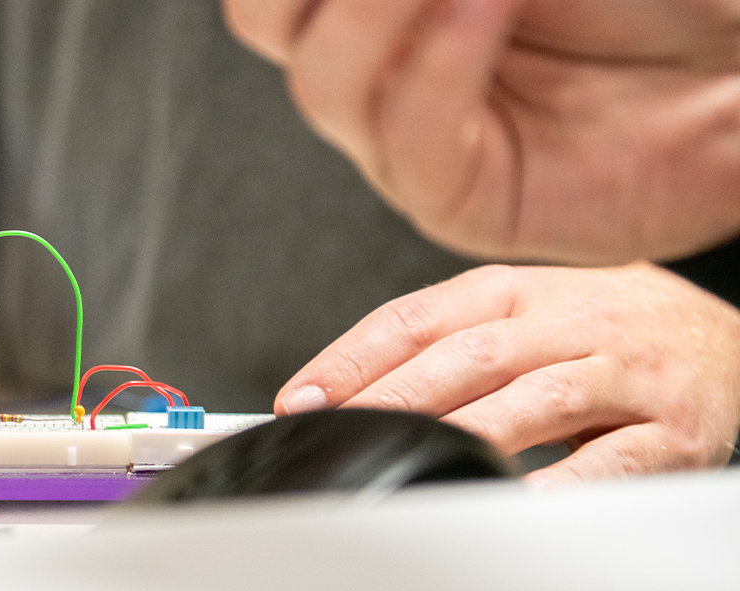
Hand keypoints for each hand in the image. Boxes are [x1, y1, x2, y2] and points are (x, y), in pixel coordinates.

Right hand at [223, 0, 739, 263]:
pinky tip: (482, 7)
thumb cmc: (656, 0)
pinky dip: (439, 64)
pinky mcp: (456, 202)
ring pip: (325, 84)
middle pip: (266, 23)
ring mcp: (406, 139)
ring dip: (378, 9)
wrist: (739, 81)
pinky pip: (411, 138)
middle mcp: (379, 67)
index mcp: (380, 5)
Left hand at [275, 263, 739, 485]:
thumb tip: (341, 389)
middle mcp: (570, 322)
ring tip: (406, 458)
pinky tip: (512, 496)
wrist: (727, 339)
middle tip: (340, 434)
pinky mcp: (672, 428)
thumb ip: (444, 342)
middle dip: (392, 399)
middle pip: (467, 356)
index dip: (353, 357)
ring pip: (533, 398)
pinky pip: (611, 459)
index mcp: (518, 291)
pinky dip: (559, 482)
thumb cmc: (603, 332)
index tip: (302, 398)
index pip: (418, 317)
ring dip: (462, 433)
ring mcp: (624, 372)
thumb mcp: (524, 314)